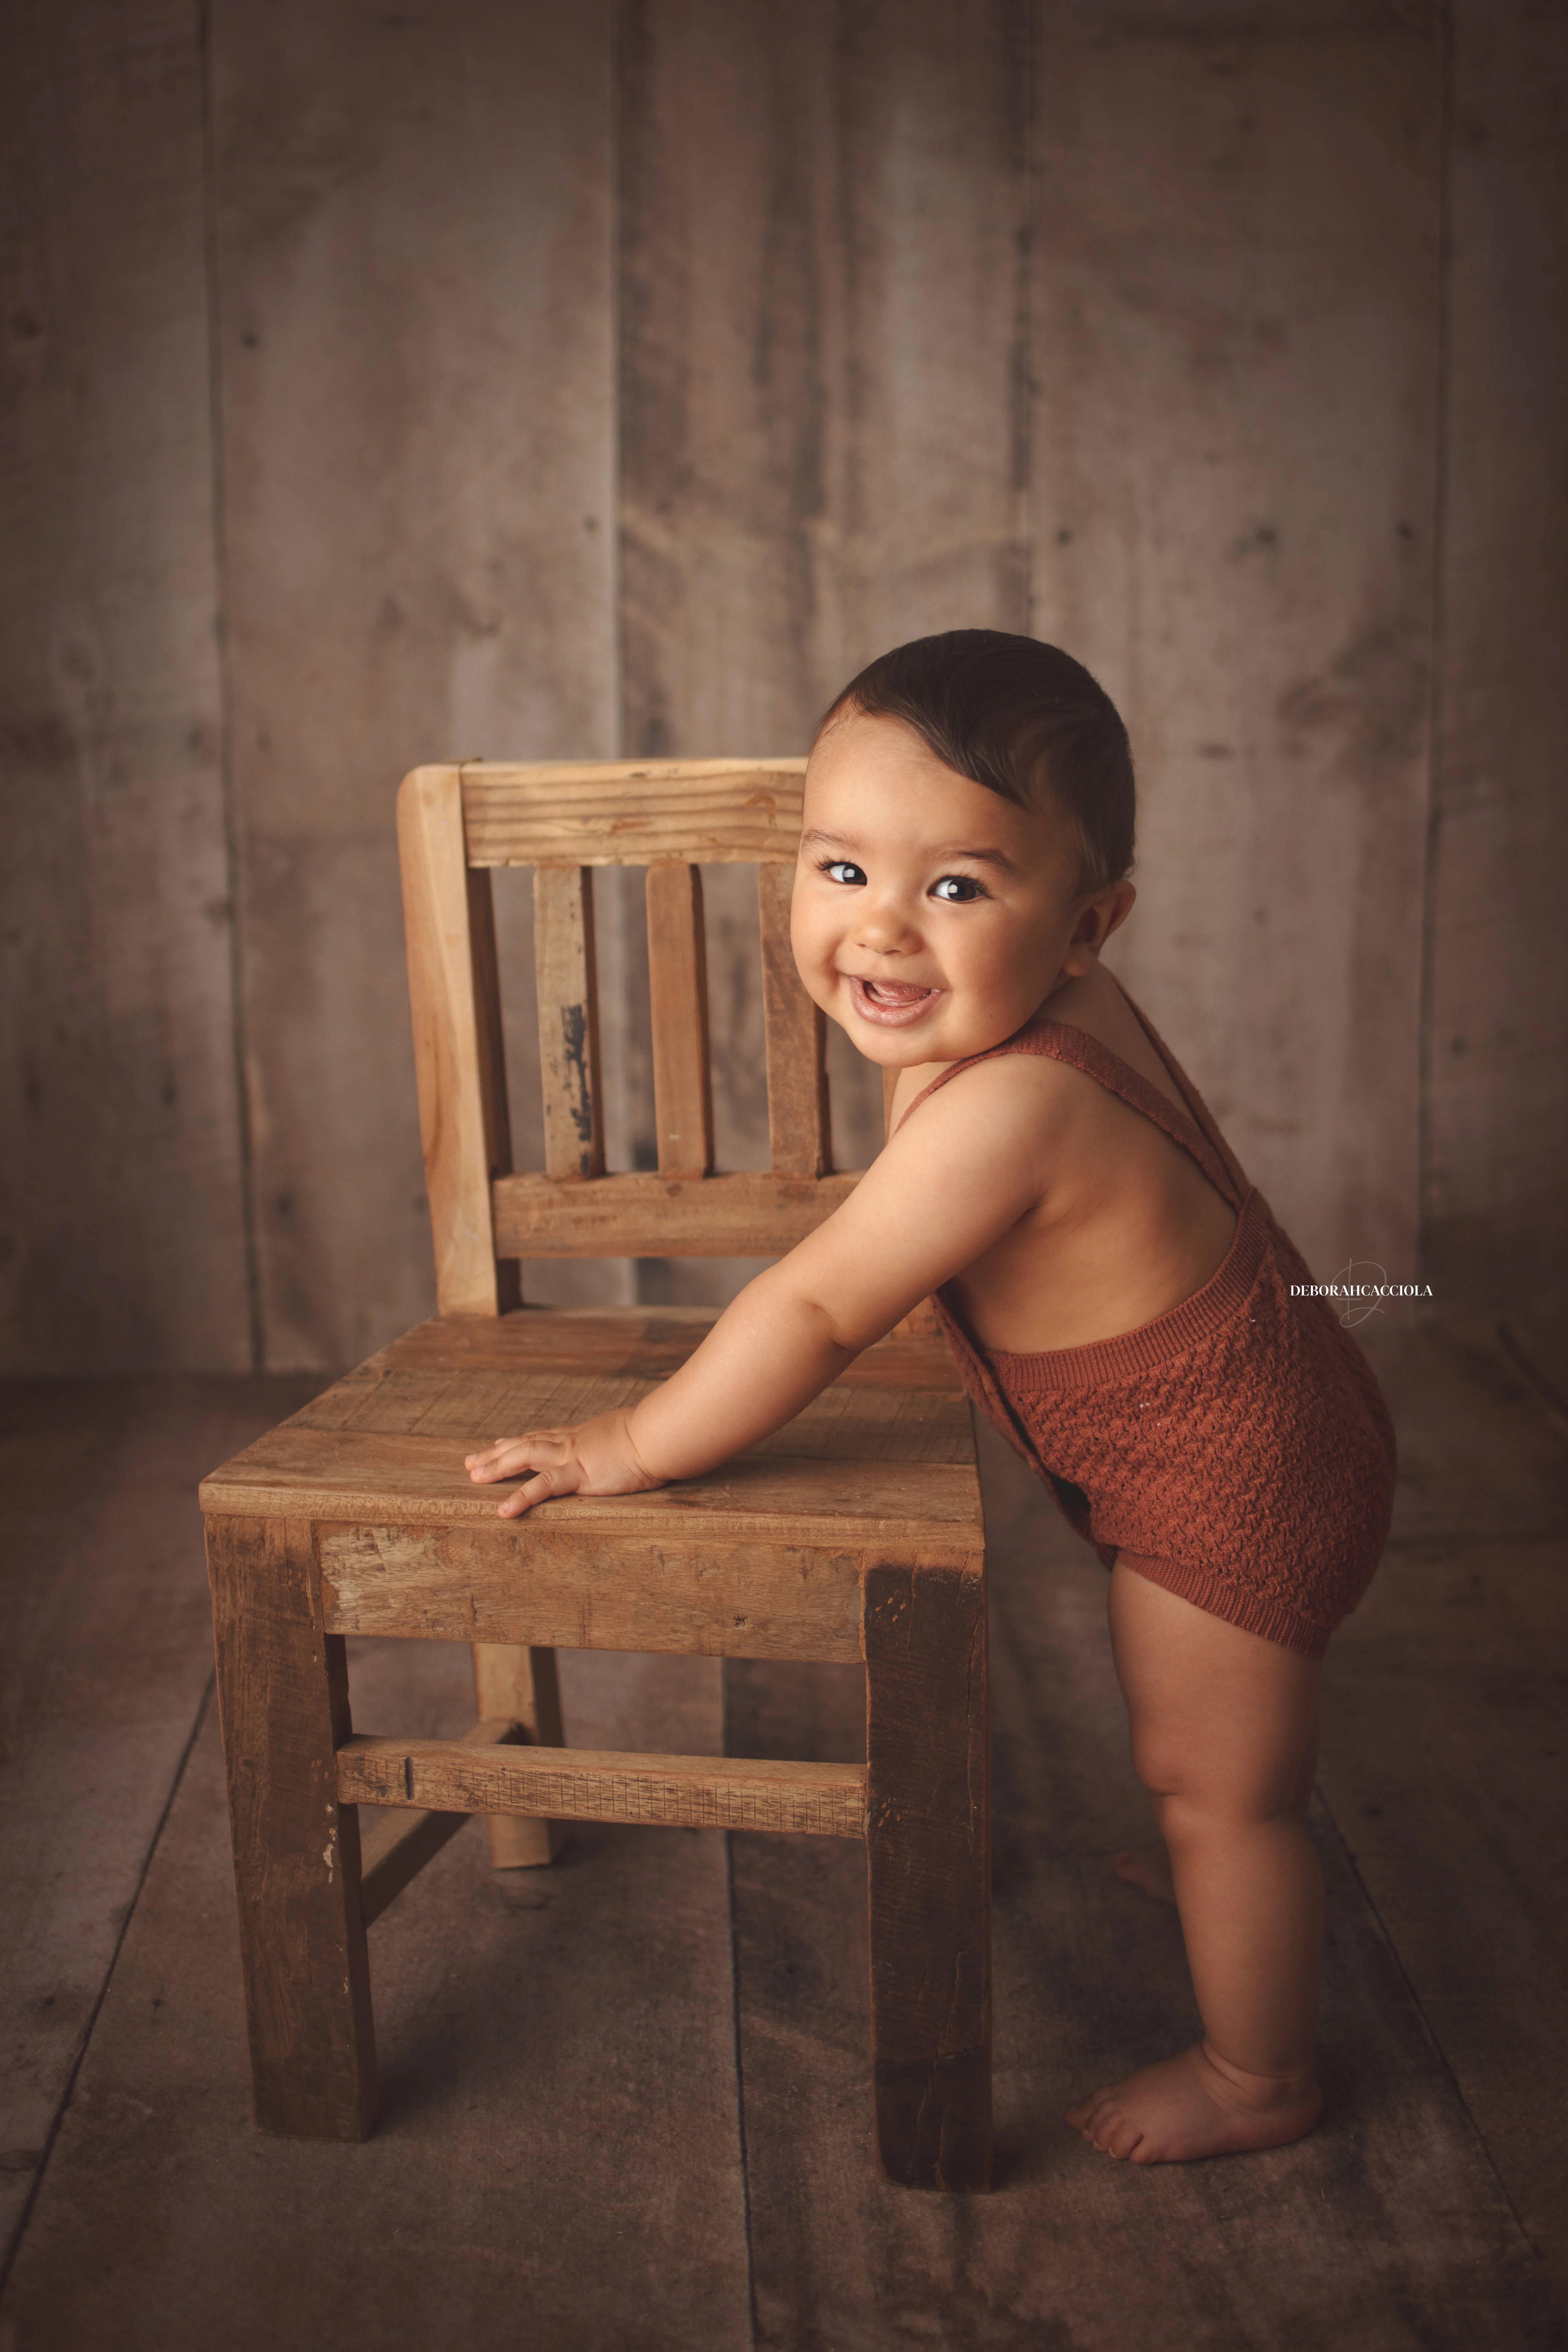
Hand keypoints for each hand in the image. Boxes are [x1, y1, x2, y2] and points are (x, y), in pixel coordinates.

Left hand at [463, 1408, 666, 1517]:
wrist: (660, 1436)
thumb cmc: (655, 1437)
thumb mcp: (631, 1437)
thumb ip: (620, 1442)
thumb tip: (628, 1445)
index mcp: (582, 1436)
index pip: (542, 1436)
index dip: (517, 1442)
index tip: (496, 1445)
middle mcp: (571, 1443)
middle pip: (524, 1443)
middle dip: (495, 1452)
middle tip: (471, 1462)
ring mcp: (571, 1457)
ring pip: (524, 1456)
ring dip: (497, 1465)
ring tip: (473, 1476)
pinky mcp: (578, 1475)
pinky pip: (542, 1486)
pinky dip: (520, 1497)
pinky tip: (503, 1510)